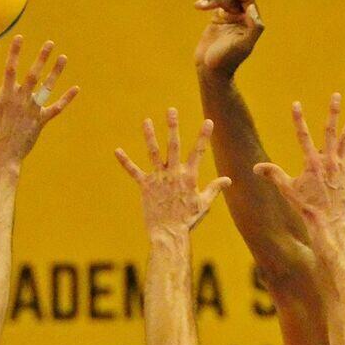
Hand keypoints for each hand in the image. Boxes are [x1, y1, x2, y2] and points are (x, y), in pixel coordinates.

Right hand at [0, 35, 78, 170]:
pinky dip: (66, 99)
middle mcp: (21, 100)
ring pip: (47, 88)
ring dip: (55, 72)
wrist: (0, 158)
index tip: (20, 37)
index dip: (15, 52)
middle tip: (50, 43)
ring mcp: (32, 111)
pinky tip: (75, 89)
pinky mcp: (40, 122)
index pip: (10, 69)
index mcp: (5, 96)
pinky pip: (55, 109)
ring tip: (63, 58)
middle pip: (34, 75)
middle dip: (42, 58)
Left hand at [115, 108, 230, 238]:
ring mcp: (158, 179)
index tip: (208, 121)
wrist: (169, 233)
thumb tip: (228, 180)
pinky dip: (125, 161)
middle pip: (174, 146)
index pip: (198, 152)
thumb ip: (214, 188)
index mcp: (189, 177)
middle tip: (171, 110)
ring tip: (146, 121)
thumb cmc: (188, 220)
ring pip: (153, 153)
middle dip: (173, 127)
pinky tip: (117, 151)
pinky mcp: (145, 187)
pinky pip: (134, 171)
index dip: (204, 136)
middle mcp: (174, 174)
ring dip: (150, 136)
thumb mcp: (204, 203)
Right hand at [193, 0, 263, 79]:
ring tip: (198, 5)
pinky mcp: (217, 19)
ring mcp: (229, 17)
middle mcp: (243, 17)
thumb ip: (254, 27)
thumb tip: (252, 8)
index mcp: (252, 22)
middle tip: (206, 2)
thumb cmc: (227, 61)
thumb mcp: (243, 46)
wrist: (210, 71)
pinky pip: (214, 1)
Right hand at [255, 94, 344, 231]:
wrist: (327, 220)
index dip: (298, 119)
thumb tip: (256, 167)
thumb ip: (273, 174)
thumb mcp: (287, 189)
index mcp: (311, 162)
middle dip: (333, 112)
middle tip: (336, 96)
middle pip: (330, 131)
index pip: (303, 136)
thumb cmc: (305, 206)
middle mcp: (327, 161)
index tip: (296, 104)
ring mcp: (340, 167)